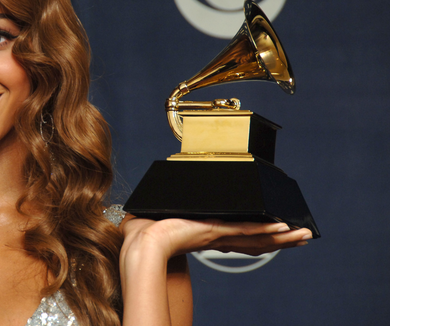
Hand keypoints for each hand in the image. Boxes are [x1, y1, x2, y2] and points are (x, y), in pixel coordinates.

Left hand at [120, 216, 311, 261]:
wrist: (140, 242)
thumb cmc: (144, 234)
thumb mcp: (163, 215)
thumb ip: (168, 209)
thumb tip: (161, 202)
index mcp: (208, 234)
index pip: (242, 236)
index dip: (262, 236)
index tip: (280, 233)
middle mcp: (217, 238)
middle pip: (257, 239)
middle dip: (282, 239)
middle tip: (303, 236)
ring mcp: (218, 236)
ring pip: (256, 237)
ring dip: (281, 236)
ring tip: (303, 234)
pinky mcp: (214, 232)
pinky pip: (244, 231)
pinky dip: (264, 229)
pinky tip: (281, 228)